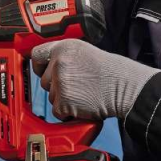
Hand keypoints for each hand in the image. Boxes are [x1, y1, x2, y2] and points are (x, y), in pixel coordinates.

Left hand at [31, 39, 160, 120]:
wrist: (123, 86)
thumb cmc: (110, 71)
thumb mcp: (84, 52)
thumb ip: (65, 56)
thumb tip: (50, 65)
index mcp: (63, 47)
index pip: (37, 54)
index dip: (38, 66)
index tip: (41, 71)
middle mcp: (59, 62)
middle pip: (44, 80)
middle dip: (56, 86)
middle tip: (76, 86)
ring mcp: (60, 82)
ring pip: (51, 97)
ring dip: (63, 100)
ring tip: (83, 94)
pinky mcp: (63, 101)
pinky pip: (57, 112)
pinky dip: (68, 113)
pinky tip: (82, 104)